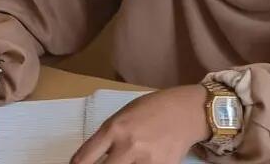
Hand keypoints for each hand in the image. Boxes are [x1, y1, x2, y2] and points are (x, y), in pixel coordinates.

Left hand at [71, 85, 210, 163]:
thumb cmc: (150, 110)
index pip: (84, 158)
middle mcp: (129, 146)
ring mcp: (147, 161)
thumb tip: (86, 160)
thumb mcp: (122, 116)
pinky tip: (138, 163)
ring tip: (123, 162)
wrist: (185, 111)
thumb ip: (105, 138)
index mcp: (115, 129)